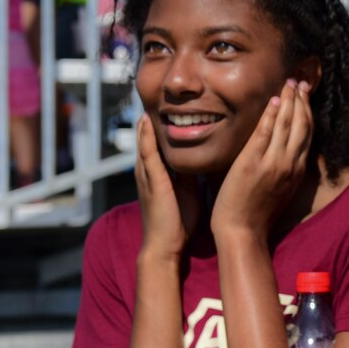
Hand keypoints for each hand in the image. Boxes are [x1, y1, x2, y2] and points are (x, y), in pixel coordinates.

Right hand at [135, 114, 201, 259]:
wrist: (166, 246)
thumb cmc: (179, 222)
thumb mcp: (189, 191)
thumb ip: (192, 175)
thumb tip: (204, 159)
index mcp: (160, 176)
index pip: (159, 147)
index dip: (161, 129)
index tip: (167, 110)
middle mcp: (150, 174)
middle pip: (148, 142)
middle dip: (149, 124)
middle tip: (151, 101)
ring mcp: (148, 177)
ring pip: (145, 145)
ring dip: (145, 126)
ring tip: (145, 105)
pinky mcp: (153, 182)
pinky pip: (147, 156)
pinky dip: (146, 139)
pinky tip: (146, 124)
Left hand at [210, 80, 313, 241]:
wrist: (243, 231)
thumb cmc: (257, 213)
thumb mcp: (280, 188)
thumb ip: (284, 168)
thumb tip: (284, 149)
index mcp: (297, 170)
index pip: (308, 134)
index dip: (308, 111)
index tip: (306, 95)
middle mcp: (290, 164)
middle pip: (302, 125)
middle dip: (302, 101)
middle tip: (301, 81)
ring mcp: (273, 163)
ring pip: (287, 125)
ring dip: (289, 101)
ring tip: (289, 84)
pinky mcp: (253, 163)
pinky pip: (265, 133)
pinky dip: (271, 115)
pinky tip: (274, 101)